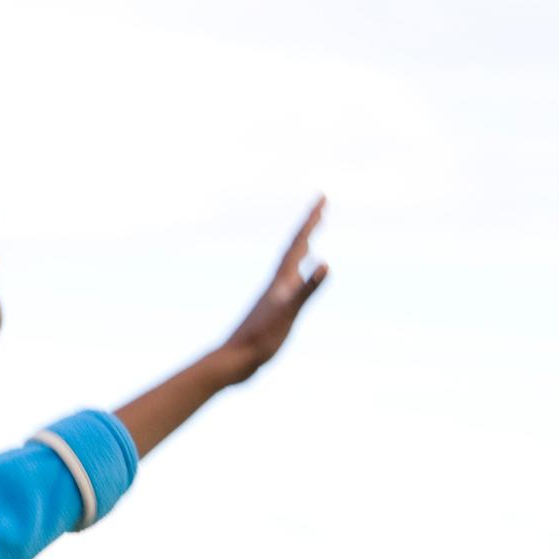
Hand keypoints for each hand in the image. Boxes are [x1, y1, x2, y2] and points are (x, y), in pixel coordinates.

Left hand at [110, 196, 331, 454]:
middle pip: (294, 248)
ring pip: (290, 265)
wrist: (233, 361)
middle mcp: (276, 283)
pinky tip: (296, 280)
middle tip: (321, 206)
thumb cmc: (260, 339)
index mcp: (280, 280)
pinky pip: (289, 284)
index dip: (311, 219)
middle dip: (309, 226)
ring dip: (301, 248)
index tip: (323, 197)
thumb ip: (307, 289)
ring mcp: (273, 297)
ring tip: (310, 237)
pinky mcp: (271, 311)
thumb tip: (325, 264)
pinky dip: (297, 275)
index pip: (298, 242)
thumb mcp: (289, 313)